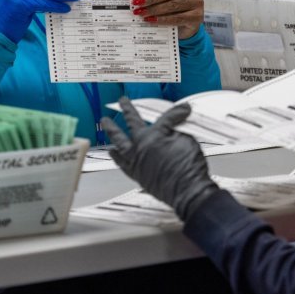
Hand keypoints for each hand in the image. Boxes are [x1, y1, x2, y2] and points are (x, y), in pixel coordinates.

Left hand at [102, 97, 218, 219]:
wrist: (187, 191)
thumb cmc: (188, 169)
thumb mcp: (188, 141)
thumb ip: (177, 130)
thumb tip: (174, 127)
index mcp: (155, 135)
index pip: (164, 118)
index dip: (175, 113)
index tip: (182, 110)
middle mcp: (141, 146)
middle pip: (132, 122)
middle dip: (128, 110)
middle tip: (123, 102)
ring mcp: (136, 160)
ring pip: (119, 141)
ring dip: (112, 130)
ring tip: (105, 123)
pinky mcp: (135, 174)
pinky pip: (121, 163)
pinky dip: (116, 156)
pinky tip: (113, 152)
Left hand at [131, 0, 202, 38]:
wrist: (189, 26)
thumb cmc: (176, 8)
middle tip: (136, 2)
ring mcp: (196, 2)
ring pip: (172, 5)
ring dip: (154, 9)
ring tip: (141, 13)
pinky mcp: (197, 16)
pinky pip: (177, 18)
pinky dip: (162, 19)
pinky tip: (151, 20)